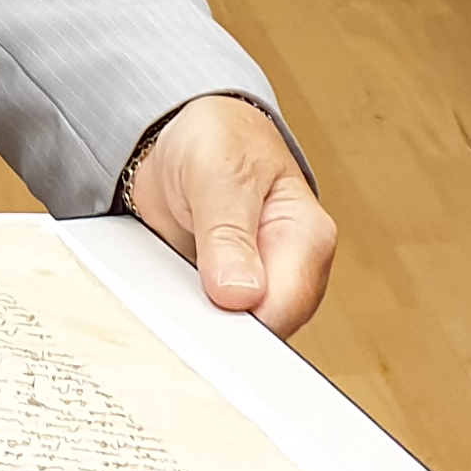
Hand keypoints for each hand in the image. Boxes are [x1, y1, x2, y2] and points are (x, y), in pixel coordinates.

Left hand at [124, 96, 336, 337]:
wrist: (188, 135)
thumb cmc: (219, 138)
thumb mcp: (218, 172)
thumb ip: (228, 233)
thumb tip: (241, 295)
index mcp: (306, 238)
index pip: (284, 308)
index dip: (241, 325)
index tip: (200, 324)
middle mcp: (291, 270)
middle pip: (263, 333)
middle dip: (219, 333)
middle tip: (175, 317)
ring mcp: (261, 287)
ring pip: (236, 335)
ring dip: (199, 328)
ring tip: (167, 305)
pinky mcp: (229, 295)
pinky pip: (211, 325)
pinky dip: (187, 320)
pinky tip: (165, 309)